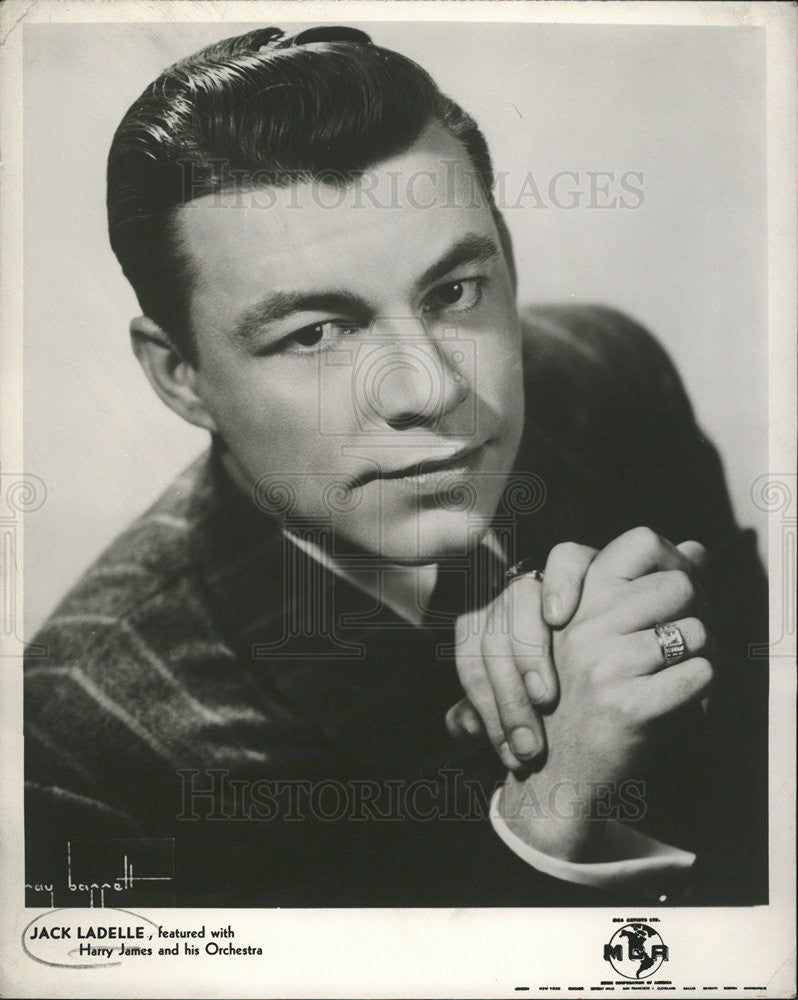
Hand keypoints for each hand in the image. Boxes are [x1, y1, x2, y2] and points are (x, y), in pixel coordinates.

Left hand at [446, 541, 601, 768]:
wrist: (648, 641)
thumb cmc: (581, 681)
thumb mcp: (537, 701)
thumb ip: (494, 711)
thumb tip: (459, 727)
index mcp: (489, 626)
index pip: (471, 664)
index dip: (487, 709)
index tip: (509, 752)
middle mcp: (513, 597)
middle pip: (491, 636)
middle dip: (507, 696)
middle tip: (531, 743)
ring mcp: (548, 574)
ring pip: (518, 598)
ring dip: (527, 650)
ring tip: (545, 696)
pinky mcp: (590, 559)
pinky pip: (565, 557)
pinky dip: (558, 583)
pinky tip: (560, 617)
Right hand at [498, 528, 713, 860]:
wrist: (558, 775)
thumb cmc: (583, 699)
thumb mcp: (602, 635)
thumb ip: (647, 586)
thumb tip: (697, 548)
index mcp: (577, 602)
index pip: (636, 543)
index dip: (670, 559)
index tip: (675, 590)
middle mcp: (584, 626)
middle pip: (676, 585)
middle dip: (695, 611)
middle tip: (687, 639)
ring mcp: (602, 665)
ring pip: (694, 631)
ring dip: (701, 654)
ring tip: (682, 673)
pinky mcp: (626, 706)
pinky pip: (700, 675)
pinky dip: (703, 689)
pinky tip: (685, 700)